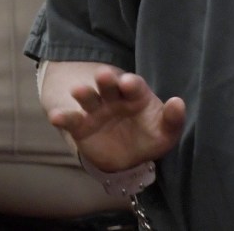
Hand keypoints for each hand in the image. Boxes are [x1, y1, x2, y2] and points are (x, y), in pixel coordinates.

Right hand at [44, 64, 185, 170]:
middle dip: (106, 80)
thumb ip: (173, 119)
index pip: (134, 85)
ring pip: (89, 98)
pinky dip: (63, 117)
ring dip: (84, 94)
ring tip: (78, 91)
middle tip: (104, 75)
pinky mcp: (81, 127)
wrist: (128, 156)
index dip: (130, 83)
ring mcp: (97, 111)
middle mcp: (115, 98)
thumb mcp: (165, 132)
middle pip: (109, 85)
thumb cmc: (150, 136)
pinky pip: (71, 120)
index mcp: (136, 95)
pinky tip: (55, 116)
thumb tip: (178, 103)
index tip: (127, 82)